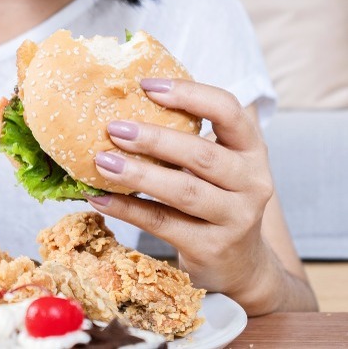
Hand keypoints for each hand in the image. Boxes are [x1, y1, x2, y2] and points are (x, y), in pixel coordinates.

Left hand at [85, 78, 278, 311]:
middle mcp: (252, 182)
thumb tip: (122, 108)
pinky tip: (99, 198)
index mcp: (251, 150)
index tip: (146, 86)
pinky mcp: (212, 247)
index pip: (229, 111)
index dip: (189, 94)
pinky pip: (162, 223)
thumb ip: (186, 140)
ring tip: (101, 161)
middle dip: (154, 139)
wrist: (240, 264)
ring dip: (138, 174)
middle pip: (202, 154)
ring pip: (183, 191)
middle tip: (114, 128)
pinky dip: (127, 209)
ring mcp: (235, 218)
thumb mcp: (216, 167)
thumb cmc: (216, 201)